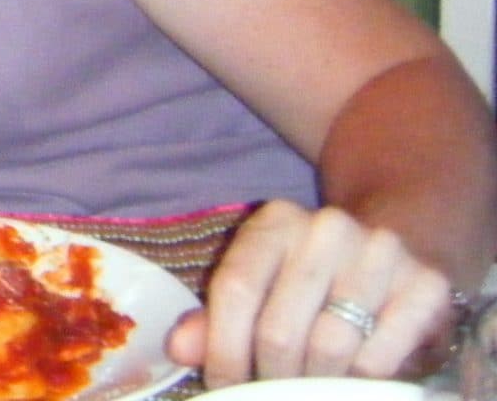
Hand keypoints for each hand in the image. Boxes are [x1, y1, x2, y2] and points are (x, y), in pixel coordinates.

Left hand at [168, 200, 457, 385]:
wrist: (403, 248)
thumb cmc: (315, 281)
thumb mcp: (262, 285)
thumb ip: (216, 317)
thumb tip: (180, 350)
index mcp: (275, 222)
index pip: (236, 290)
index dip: (224, 350)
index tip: (224, 387)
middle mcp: (327, 228)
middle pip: (280, 329)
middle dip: (270, 377)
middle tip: (271, 394)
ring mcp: (381, 252)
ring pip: (329, 348)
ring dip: (313, 385)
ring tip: (307, 391)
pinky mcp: (426, 285)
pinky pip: (378, 358)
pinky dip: (357, 383)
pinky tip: (349, 382)